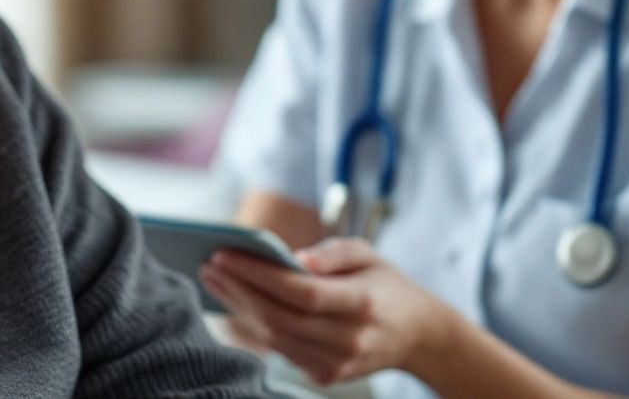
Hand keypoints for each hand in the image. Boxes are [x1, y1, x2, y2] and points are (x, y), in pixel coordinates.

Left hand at [200, 238, 455, 385]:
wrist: (419, 336)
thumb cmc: (386, 285)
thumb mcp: (369, 254)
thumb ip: (332, 253)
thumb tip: (292, 258)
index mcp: (363, 305)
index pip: (302, 292)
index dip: (259, 275)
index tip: (224, 253)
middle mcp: (350, 340)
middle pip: (280, 318)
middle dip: (238, 290)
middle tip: (208, 263)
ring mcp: (337, 364)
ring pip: (274, 338)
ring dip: (238, 307)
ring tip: (213, 278)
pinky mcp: (325, 376)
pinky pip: (280, 349)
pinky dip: (253, 324)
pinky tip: (234, 301)